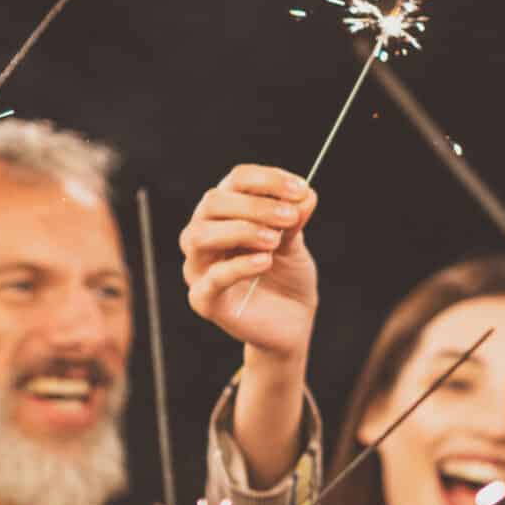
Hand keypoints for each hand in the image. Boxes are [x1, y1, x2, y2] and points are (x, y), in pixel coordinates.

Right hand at [178, 164, 319, 360]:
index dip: (266, 180)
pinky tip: (265, 260)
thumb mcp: (294, 245)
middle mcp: (204, 234)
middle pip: (213, 203)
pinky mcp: (204, 299)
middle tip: (290, 216)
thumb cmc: (287, 277)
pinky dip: (238, 266)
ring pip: (200, 235)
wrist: (292, 323)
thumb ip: (294, 221)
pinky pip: (212, 278)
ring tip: (274, 239)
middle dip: (254, 205)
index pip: (235, 182)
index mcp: (226, 213)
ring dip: (240, 230)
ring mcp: (199, 266)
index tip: (301, 189)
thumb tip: (305, 195)